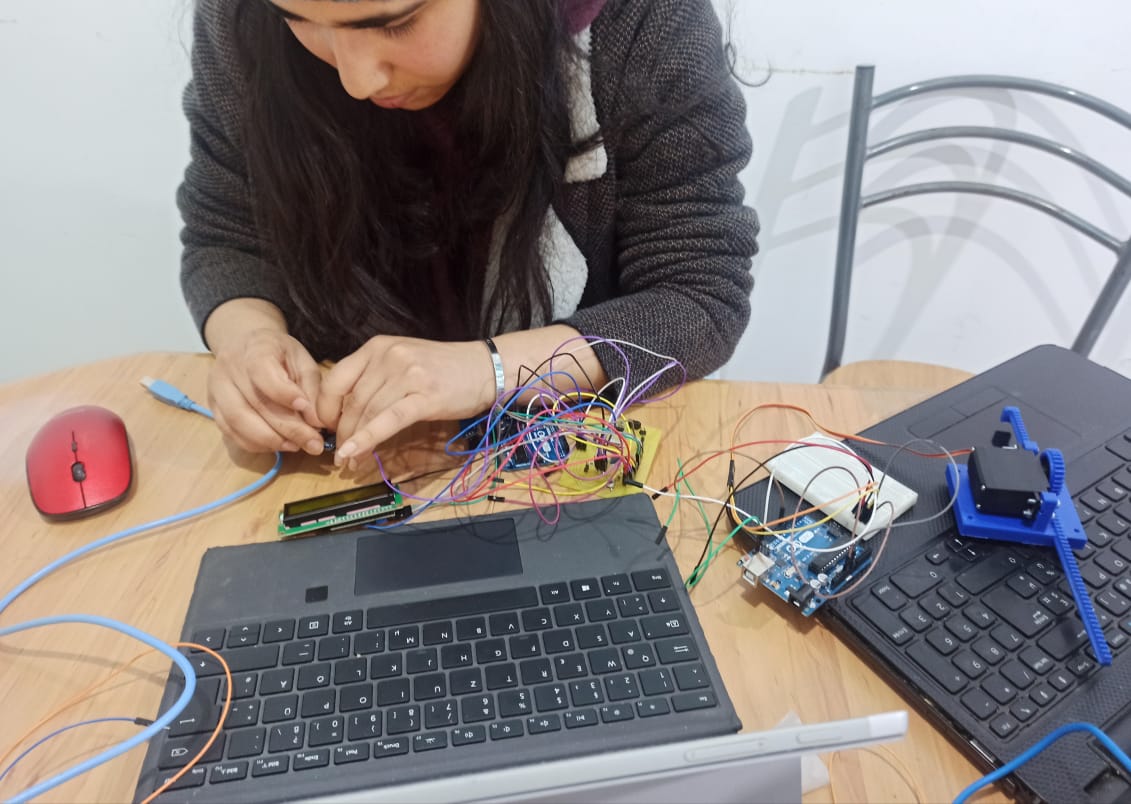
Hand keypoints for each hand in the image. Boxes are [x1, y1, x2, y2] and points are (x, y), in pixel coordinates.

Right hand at [208, 328, 325, 453]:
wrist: (246, 347)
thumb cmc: (280, 355)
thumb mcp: (302, 361)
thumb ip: (311, 389)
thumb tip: (316, 422)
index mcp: (256, 347)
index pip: (262, 370)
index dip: (283, 392)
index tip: (305, 407)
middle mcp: (230, 366)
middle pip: (255, 402)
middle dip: (288, 428)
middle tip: (313, 443)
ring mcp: (216, 388)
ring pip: (238, 421)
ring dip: (270, 440)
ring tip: (296, 446)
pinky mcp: (213, 407)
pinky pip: (230, 432)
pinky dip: (255, 444)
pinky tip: (277, 445)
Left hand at [317, 336, 495, 466]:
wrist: (485, 368)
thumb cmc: (443, 369)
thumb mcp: (402, 362)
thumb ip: (374, 378)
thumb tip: (345, 410)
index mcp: (377, 346)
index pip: (336, 378)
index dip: (325, 408)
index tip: (327, 428)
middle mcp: (388, 356)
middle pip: (351, 400)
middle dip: (341, 432)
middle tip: (339, 454)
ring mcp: (406, 375)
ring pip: (367, 413)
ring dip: (353, 441)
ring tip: (349, 461)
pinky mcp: (423, 397)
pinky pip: (387, 421)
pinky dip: (367, 439)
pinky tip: (354, 453)